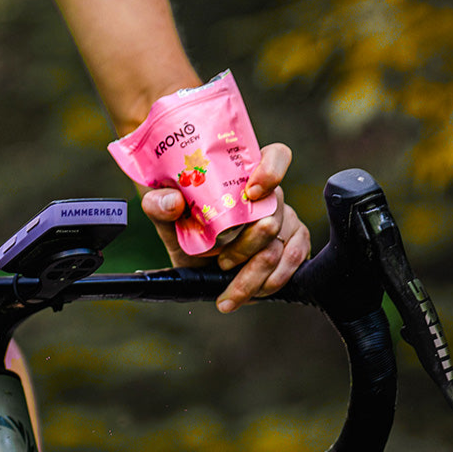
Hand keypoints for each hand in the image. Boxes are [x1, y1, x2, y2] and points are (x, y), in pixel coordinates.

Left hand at [140, 142, 309, 312]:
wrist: (191, 254)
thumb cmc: (181, 222)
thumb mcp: (162, 212)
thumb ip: (159, 203)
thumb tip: (173, 202)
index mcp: (244, 173)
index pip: (276, 157)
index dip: (271, 171)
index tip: (251, 193)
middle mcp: (269, 195)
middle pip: (273, 216)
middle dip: (247, 246)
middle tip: (222, 263)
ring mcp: (285, 220)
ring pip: (282, 247)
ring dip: (254, 274)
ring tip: (228, 292)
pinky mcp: (293, 245)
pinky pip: (292, 263)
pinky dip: (269, 283)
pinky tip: (246, 295)